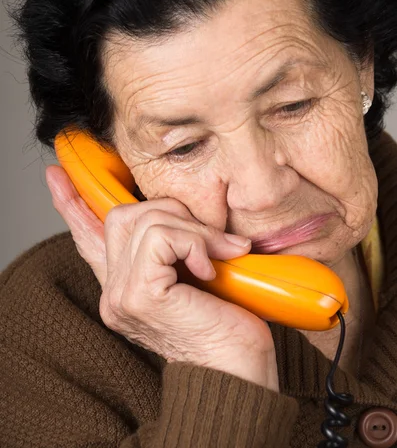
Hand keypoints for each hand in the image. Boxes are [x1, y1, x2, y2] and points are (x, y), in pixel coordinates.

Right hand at [46, 165, 278, 390]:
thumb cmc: (226, 327)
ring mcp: (121, 295)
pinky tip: (211, 271)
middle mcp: (114, 292)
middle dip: (173, 211)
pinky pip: (161, 236)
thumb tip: (185, 214)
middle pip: (122, 215)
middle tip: (211, 239)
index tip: (57, 177)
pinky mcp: (140, 294)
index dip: (72, 205)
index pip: (88, 239)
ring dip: (194, 229)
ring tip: (221, 255)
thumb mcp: (198, 277)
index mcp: (123, 287)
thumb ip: (178, 249)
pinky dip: (195, 243)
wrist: (240, 373)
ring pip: (146, 220)